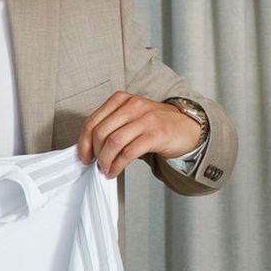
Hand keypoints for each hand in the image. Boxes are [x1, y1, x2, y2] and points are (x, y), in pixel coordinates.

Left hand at [76, 92, 203, 177]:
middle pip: (100, 132)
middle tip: (96, 165)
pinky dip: (118, 165)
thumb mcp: (130, 117)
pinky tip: (115, 171)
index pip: (92, 121)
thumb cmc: (155, 125)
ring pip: (113, 142)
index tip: (83, 156)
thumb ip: (111, 126)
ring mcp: (145, 119)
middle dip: (94, 153)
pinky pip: (129, 152)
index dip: (83, 142)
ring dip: (105, 161)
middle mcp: (132, 106)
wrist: (187, 127)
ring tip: (105, 170)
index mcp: (121, 99)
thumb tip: (89, 148)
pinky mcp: (156, 134)